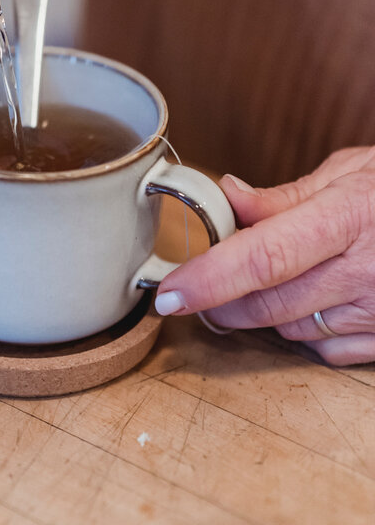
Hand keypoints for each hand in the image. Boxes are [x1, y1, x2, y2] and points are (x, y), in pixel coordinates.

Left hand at [154, 148, 374, 365]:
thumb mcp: (351, 173)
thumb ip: (286, 197)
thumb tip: (227, 197)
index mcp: (349, 217)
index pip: (264, 255)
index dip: (211, 277)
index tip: (170, 292)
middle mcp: (366, 271)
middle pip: (269, 303)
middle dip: (220, 302)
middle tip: (193, 288)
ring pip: (291, 329)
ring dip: (260, 311)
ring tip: (263, 280)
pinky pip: (325, 351)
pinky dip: (303, 331)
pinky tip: (311, 299)